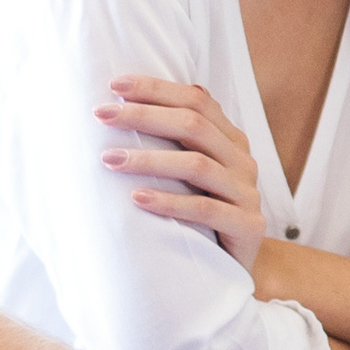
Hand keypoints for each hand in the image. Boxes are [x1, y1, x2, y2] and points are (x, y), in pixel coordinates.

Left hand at [98, 77, 268, 272]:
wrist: (234, 264)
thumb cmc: (201, 214)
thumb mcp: (192, 173)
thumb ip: (176, 141)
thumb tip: (122, 103)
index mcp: (230, 139)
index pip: (197, 99)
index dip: (156, 89)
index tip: (114, 85)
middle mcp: (242, 160)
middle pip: (194, 125)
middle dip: (143, 115)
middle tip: (101, 115)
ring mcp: (247, 193)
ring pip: (196, 165)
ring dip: (148, 160)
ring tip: (110, 159)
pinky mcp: (247, 226)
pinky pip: (204, 210)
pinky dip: (169, 202)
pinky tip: (137, 198)